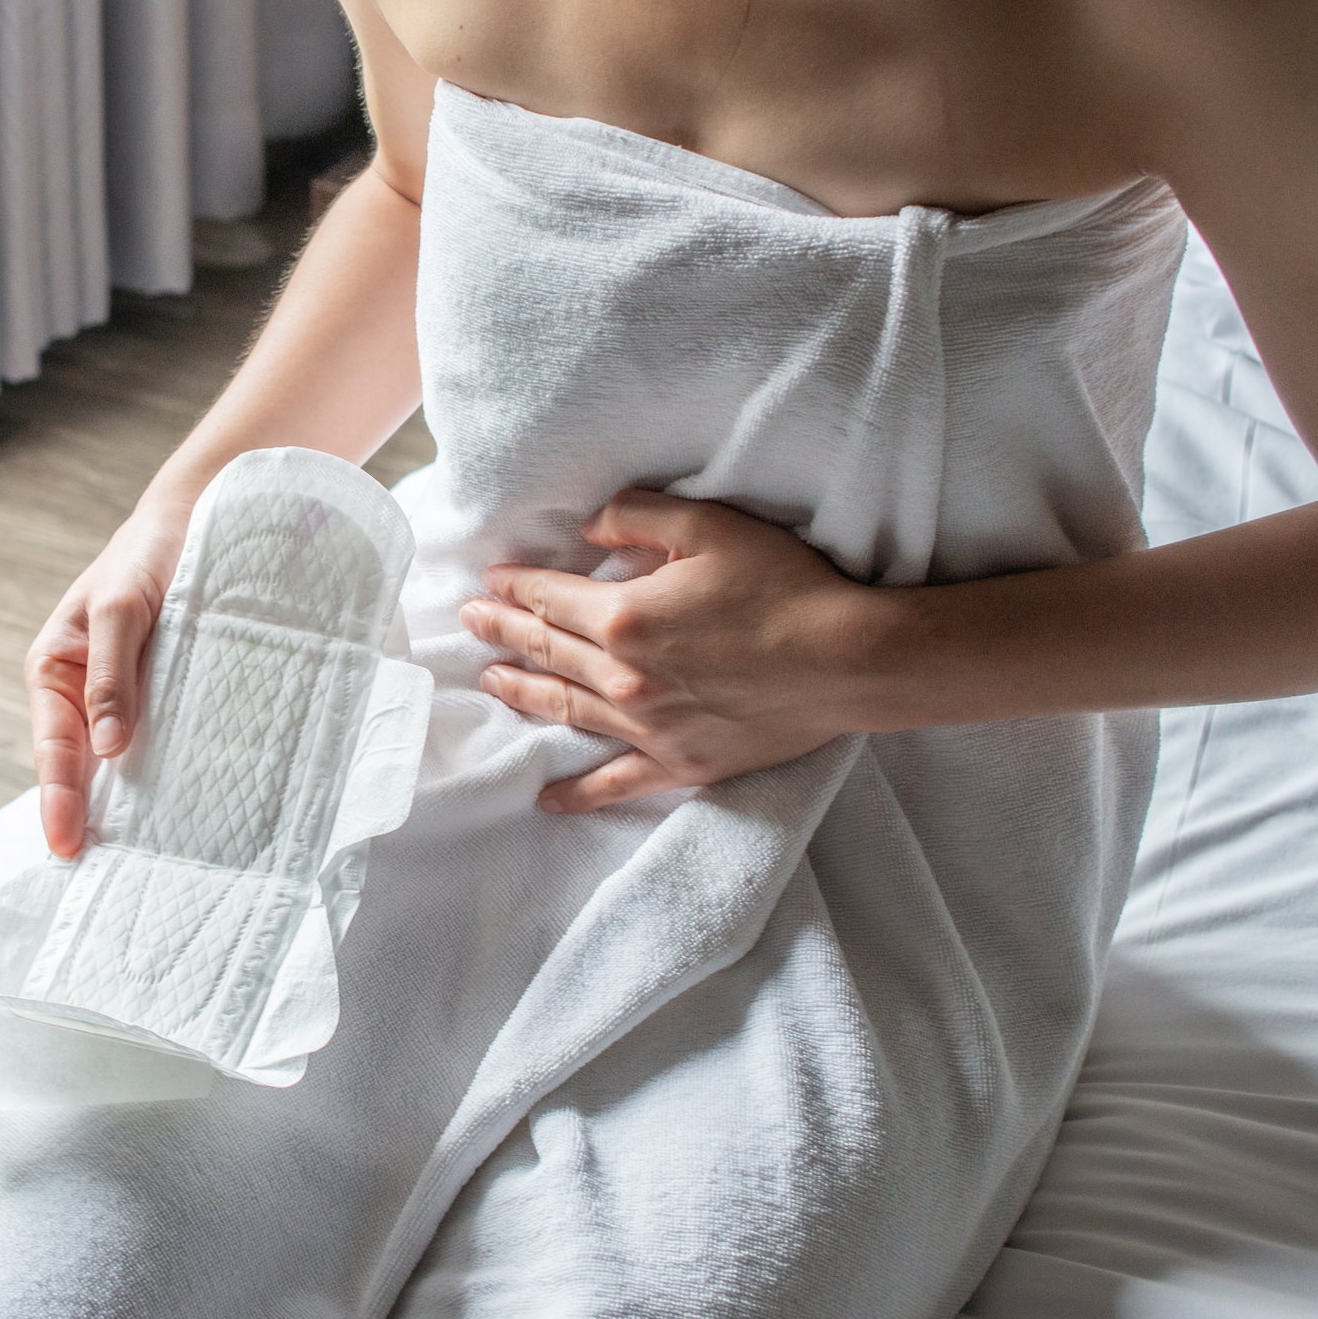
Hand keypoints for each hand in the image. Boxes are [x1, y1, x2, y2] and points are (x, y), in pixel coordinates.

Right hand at [26, 501, 192, 856]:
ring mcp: (124, 699)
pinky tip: (185, 809)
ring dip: (129, 805)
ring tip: (141, 861)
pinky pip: (159, 743)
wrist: (198, 518)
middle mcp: (84, 693)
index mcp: (55, 670)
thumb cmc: (148, 554)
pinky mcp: (164, 696)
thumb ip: (112, 672)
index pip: (54, 750)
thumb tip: (107, 749)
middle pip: (82, 769)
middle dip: (87, 817)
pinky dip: (166, 775)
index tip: (67, 845)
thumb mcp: (122, 607)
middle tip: (100, 875)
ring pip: (121, 763)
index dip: (59, 800)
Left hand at [459, 489, 881, 810]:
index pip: (550, 599)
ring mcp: (647, 727)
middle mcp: (623, 677)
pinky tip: (546, 800)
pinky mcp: (679, 764)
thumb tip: (590, 526)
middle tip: (469, 623)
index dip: (516, 587)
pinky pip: (615, 785)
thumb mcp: (710, 526)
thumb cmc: (784, 587)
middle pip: (547, 651)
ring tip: (491, 680)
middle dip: (502, 633)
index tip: (492, 582)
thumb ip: (639, 517)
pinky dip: (577, 794)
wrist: (848, 660)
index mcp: (624, 617)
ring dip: (522, 692)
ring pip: (565, 710)